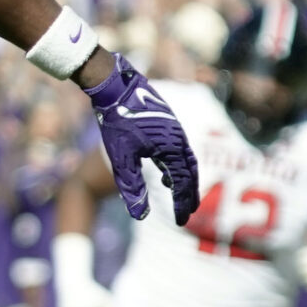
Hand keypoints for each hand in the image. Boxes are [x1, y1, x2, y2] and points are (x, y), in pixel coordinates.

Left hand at [84, 56, 199, 223]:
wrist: (115, 86)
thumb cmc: (117, 121)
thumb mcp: (121, 159)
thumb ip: (132, 187)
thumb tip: (139, 215)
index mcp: (171, 148)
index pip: (182, 183)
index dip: (181, 204)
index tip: (180, 221)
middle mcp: (179, 138)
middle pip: (190, 172)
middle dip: (189, 194)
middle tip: (187, 213)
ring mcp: (175, 128)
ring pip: (186, 160)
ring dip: (185, 180)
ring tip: (179, 196)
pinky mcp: (168, 122)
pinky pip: (180, 149)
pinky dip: (178, 165)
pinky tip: (165, 172)